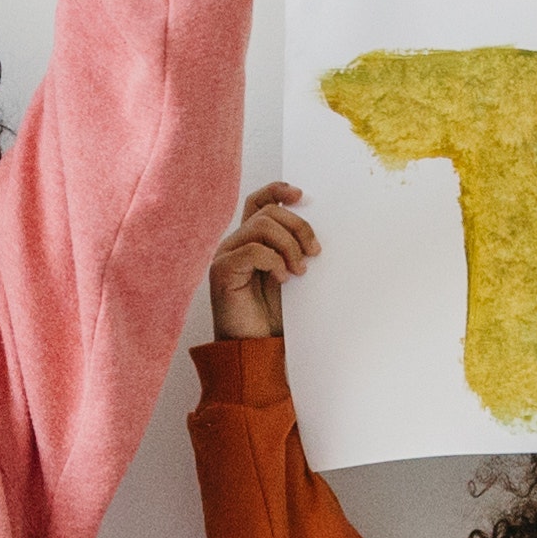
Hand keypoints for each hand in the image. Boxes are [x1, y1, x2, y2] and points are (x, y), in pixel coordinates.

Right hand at [207, 178, 316, 339]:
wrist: (255, 347)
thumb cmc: (272, 315)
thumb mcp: (290, 274)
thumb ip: (294, 250)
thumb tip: (315, 231)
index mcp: (251, 240)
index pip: (259, 201)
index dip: (278, 191)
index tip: (302, 196)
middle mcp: (235, 242)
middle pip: (268, 212)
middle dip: (298, 227)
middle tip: (314, 252)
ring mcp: (226, 255)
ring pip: (261, 226)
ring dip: (289, 246)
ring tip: (299, 270)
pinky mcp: (221, 271)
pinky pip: (252, 250)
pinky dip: (274, 261)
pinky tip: (283, 278)